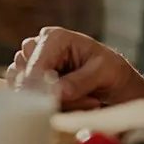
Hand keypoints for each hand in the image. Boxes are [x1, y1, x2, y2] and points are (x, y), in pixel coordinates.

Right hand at [6, 26, 143, 110]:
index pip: (36, 65)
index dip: (42, 88)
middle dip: (55, 96)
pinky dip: (50, 106)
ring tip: (84, 100)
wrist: (116, 82)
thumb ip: (78, 82)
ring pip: (28, 90)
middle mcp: (38, 47)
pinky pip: (29, 98)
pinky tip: (73, 102)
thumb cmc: (112, 70)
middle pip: (29, 79)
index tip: (56, 104)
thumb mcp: (103, 73)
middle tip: (87, 101)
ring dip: (55, 102)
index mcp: (54, 37)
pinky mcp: (31, 80)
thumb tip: (55, 93)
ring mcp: (32, 64)